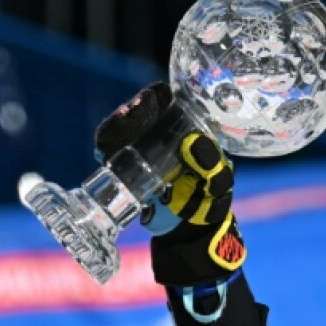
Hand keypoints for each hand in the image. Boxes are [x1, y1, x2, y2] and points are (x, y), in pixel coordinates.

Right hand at [94, 82, 245, 284]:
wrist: (185, 230)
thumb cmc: (207, 202)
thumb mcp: (218, 184)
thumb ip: (212, 166)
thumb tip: (192, 140)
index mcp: (187, 134)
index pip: (171, 107)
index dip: (161, 97)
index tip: (158, 94)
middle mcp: (161, 136)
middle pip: (144, 113)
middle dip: (138, 107)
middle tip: (135, 107)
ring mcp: (140, 149)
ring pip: (123, 128)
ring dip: (120, 122)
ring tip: (124, 120)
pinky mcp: (123, 165)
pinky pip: (110, 148)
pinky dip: (107, 141)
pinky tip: (108, 142)